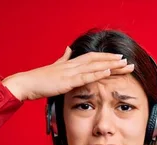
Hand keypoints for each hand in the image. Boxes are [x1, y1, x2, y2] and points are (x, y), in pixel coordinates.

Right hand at [1, 47, 134, 100]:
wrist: (27, 83)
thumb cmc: (40, 80)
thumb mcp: (54, 67)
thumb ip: (63, 59)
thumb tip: (68, 49)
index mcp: (71, 63)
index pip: (93, 58)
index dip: (107, 58)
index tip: (119, 59)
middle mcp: (73, 65)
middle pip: (98, 60)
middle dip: (114, 61)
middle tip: (129, 62)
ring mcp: (70, 72)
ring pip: (95, 66)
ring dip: (110, 65)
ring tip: (124, 64)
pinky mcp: (67, 81)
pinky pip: (85, 76)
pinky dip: (97, 73)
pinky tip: (107, 72)